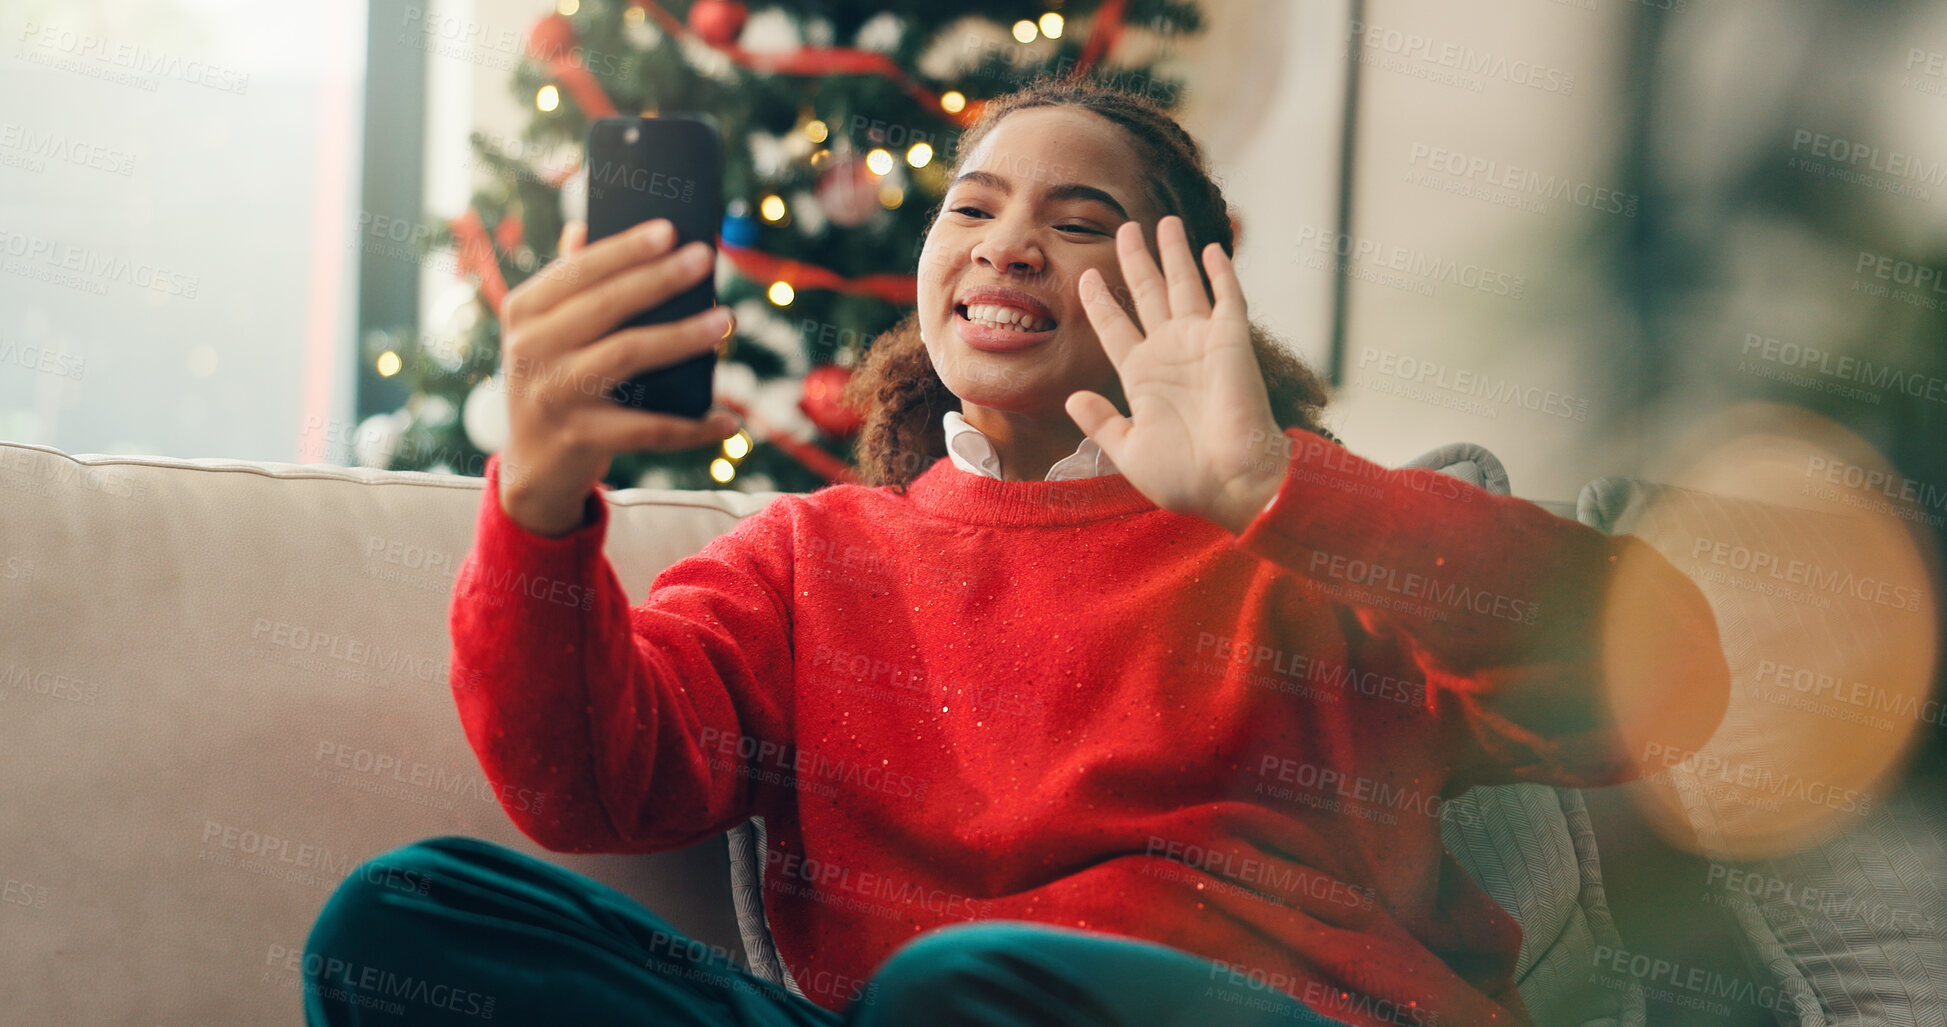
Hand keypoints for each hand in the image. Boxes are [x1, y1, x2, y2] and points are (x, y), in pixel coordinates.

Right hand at [496, 219, 740, 536]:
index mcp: (524, 311)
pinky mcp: (580, 438)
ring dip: (682, 337)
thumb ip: (566, 283)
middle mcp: (531, 349)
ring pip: (628, 354)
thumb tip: (585, 227)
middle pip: (606, 305)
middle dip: (660, 279)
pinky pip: (648, 429)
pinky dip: (691, 427)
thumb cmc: (554, 380)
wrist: (531, 466)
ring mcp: (555, 394)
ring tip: (725, 321)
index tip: (669, 229)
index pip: (577, 270)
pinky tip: (727, 420)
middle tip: (705, 257)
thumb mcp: (546, 332)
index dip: (623, 248)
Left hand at [1064, 215, 1287, 533]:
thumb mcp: (1129, 451)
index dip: (1100, 301)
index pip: (1115, 327)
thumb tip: (1072, 397)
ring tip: (1163, 222)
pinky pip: (1227, 298)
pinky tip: (1210, 249)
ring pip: (1184, 285)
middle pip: (1148, 294)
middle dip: (1136, 260)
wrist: (1232, 484)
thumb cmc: (1184, 478)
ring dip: (1174, 253)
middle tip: (1125, 228)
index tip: (1086, 277)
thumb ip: (1101, 423)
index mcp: (1143, 377)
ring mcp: (1202, 344)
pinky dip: (1220, 273)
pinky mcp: (1232, 342)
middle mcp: (1171, 353)